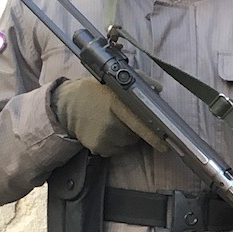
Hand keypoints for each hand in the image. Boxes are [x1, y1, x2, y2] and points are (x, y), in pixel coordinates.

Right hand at [50, 77, 164, 155]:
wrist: (67, 103)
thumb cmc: (96, 90)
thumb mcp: (116, 80)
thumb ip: (141, 81)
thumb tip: (158, 89)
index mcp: (117, 103)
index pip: (141, 123)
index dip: (154, 135)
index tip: (165, 145)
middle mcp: (110, 122)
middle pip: (136, 136)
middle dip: (134, 129)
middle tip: (121, 117)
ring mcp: (103, 137)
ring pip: (126, 144)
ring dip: (124, 137)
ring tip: (110, 122)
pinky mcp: (97, 147)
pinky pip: (115, 151)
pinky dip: (113, 144)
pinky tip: (104, 131)